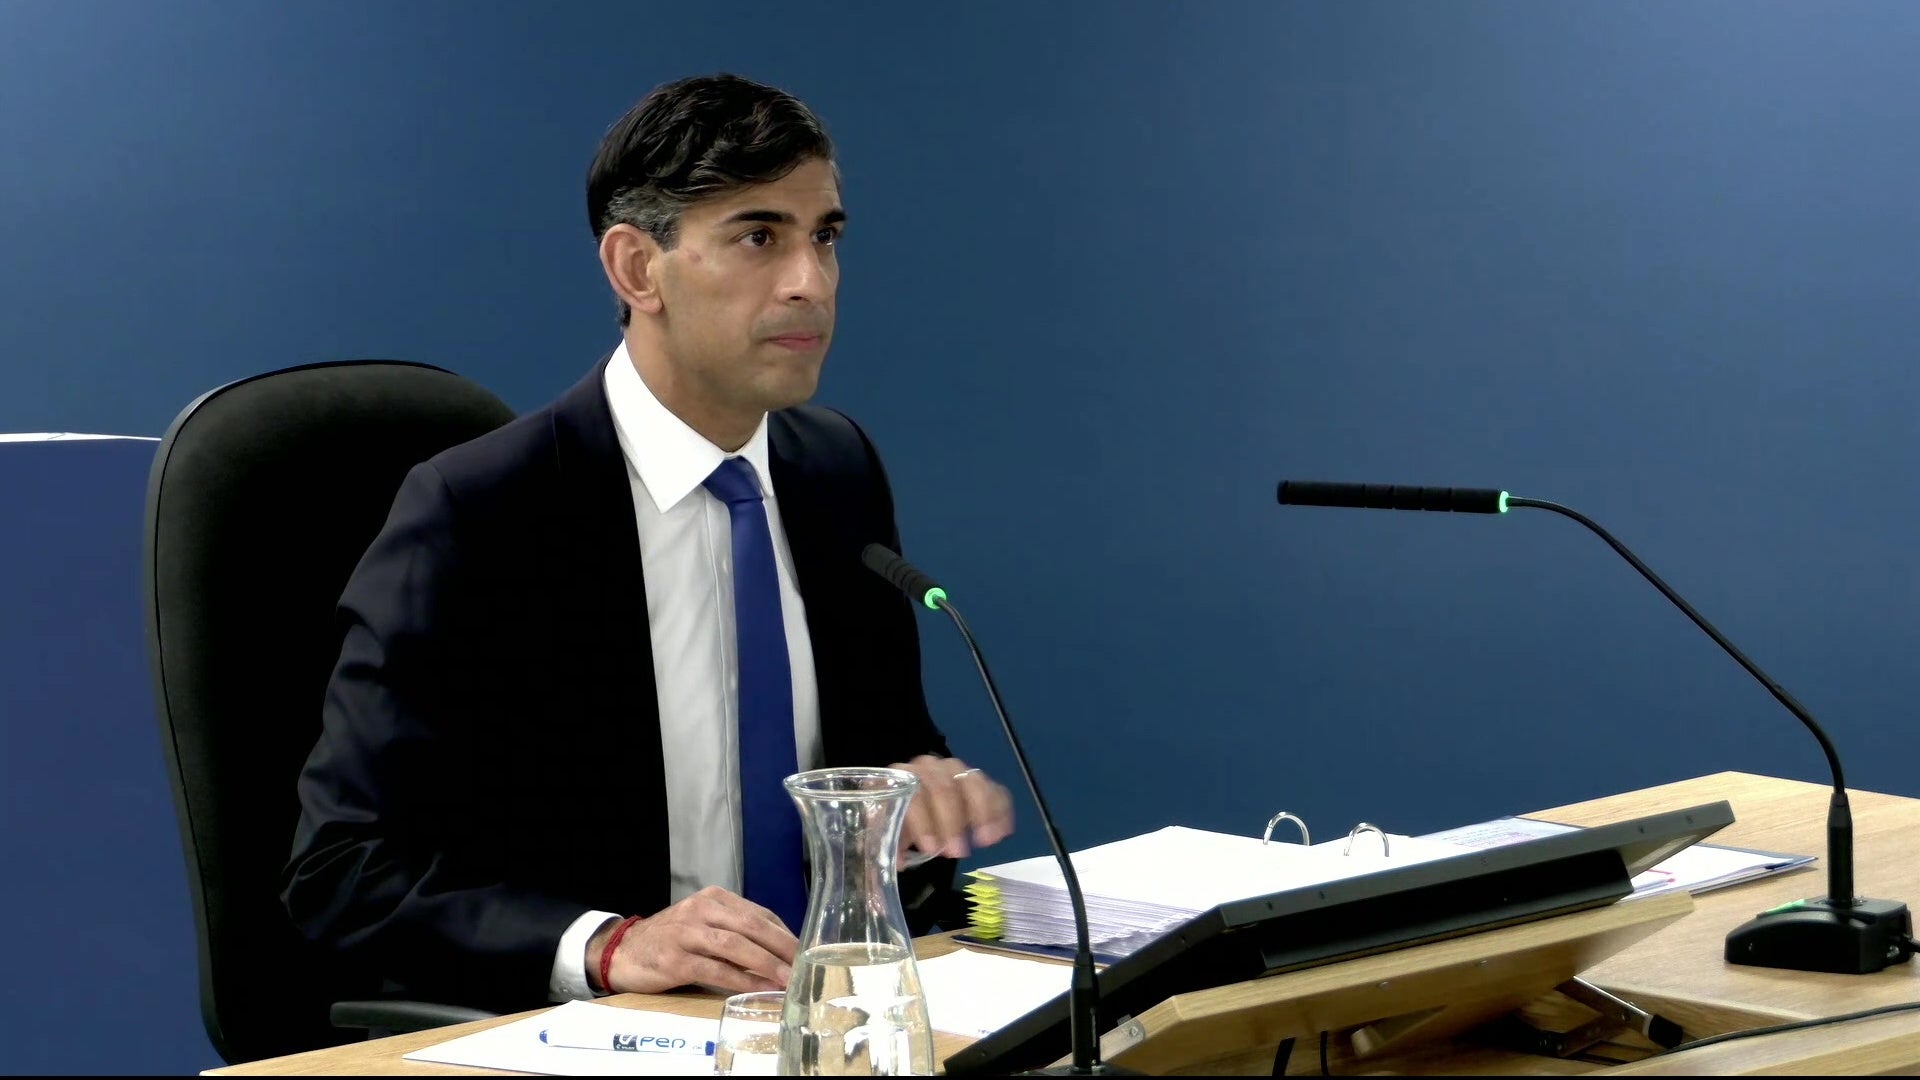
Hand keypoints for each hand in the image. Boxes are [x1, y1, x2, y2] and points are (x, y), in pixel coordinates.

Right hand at [590, 886, 796, 994]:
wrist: (623, 950)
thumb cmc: (673, 939)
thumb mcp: (705, 923)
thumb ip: (736, 930)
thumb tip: (780, 949)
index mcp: (715, 897)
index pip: (758, 913)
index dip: (784, 933)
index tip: (804, 951)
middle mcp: (702, 909)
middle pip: (751, 925)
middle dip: (781, 946)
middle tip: (804, 964)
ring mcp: (687, 932)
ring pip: (734, 945)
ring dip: (765, 963)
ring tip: (786, 979)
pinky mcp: (675, 959)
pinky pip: (714, 969)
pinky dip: (739, 980)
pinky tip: (756, 988)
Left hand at [891, 755, 1014, 863]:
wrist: (915, 800)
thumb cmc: (901, 817)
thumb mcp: (891, 829)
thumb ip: (893, 842)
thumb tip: (900, 861)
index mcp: (905, 776)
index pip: (915, 794)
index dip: (924, 823)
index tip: (932, 849)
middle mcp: (931, 767)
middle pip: (945, 788)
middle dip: (952, 822)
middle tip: (957, 852)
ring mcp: (958, 771)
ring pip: (973, 783)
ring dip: (981, 813)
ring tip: (985, 841)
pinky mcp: (979, 780)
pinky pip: (995, 789)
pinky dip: (1000, 811)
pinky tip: (1002, 832)